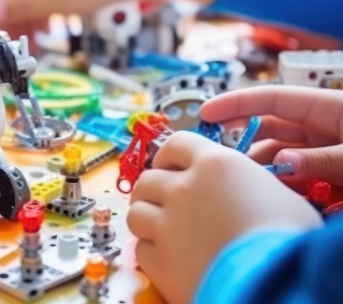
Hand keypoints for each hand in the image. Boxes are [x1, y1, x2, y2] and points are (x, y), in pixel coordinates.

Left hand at [128, 132, 321, 303]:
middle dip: (153, 190)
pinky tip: (169, 258)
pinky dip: (151, 252)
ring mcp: (166, 224)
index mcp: (214, 164)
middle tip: (165, 204)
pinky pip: (141, 249)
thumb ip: (244, 184)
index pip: (176, 143)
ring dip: (147, 219)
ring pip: (136, 212)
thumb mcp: (277, 195)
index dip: (170, 155)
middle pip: (148, 179)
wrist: (278, 283)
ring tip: (163, 231)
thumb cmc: (290, 238)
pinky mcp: (159, 260)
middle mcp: (183, 188)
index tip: (171, 166)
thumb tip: (238, 190)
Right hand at [201, 85, 342, 185]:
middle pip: (270, 126)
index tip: (206, 112)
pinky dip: (281, 183)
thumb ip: (322, 159)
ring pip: (280, 154)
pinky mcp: (329, 174)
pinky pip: (296, 175)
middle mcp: (323, 126)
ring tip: (242, 181)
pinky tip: (267, 192)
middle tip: (215, 153)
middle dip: (242, 138)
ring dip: (261, 166)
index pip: (272, 98)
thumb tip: (282, 163)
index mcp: (329, 107)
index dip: (236, 103)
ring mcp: (325, 149)